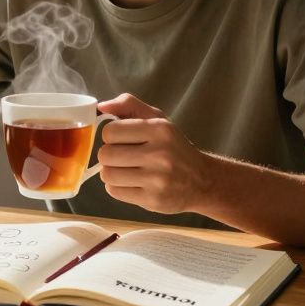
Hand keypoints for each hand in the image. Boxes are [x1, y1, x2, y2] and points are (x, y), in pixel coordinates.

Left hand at [96, 93, 213, 214]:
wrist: (202, 181)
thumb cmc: (174, 148)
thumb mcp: (158, 119)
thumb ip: (129, 105)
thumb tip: (102, 106)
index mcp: (159, 129)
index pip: (110, 131)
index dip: (111, 136)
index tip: (121, 140)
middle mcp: (159, 154)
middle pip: (105, 154)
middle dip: (109, 155)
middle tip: (122, 157)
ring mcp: (157, 179)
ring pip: (108, 174)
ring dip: (111, 172)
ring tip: (125, 170)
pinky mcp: (153, 200)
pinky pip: (115, 192)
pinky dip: (117, 187)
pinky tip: (131, 182)